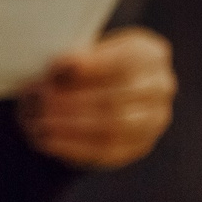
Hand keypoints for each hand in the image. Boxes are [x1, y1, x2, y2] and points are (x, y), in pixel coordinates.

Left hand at [18, 29, 174, 169]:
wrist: (102, 93)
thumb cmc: (89, 66)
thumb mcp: (87, 50)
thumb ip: (78, 57)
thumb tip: (61, 66)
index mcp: (150, 54)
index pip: (126, 60)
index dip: (91, 65)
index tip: (55, 66)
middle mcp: (160, 87)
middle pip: (116, 97)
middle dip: (73, 100)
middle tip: (41, 100)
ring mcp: (153, 120)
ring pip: (112, 126)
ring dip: (70, 125)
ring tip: (41, 121)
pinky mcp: (138, 146)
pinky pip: (106, 150)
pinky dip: (72, 146)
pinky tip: (47, 140)